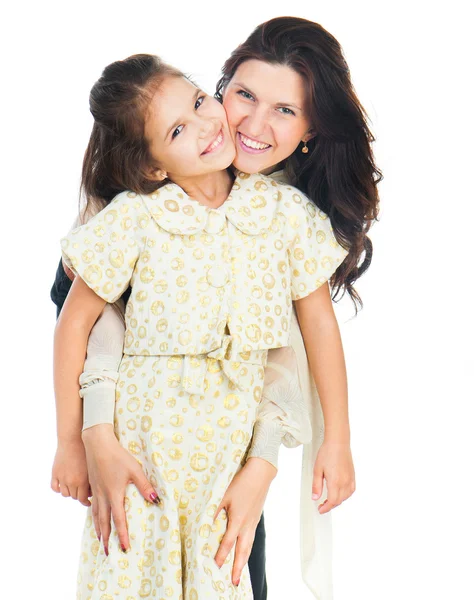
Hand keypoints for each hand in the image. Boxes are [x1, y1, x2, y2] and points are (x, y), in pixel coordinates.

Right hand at [51, 436, 90, 506]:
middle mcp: (71, 482)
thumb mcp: (92, 466)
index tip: (88, 502)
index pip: (83, 499)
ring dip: (69, 493)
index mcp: (82, 481)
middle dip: (79, 496)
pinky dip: (58, 488)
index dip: (86, 502)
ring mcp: (62, 478)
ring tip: (73, 489)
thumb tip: (92, 492)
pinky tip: (63, 486)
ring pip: (65, 494)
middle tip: (83, 493)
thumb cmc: (86, 450)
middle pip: (74, 497)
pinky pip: (55, 487)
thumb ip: (92, 480)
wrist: (73, 439)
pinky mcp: (55, 473)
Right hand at [82, 424, 159, 554]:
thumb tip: (155, 501)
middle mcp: (103, 497)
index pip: (119, 521)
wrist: (97, 444)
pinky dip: (94, 517)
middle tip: (108, 553)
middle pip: (104, 523)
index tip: (125, 548)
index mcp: (114, 495)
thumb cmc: (118, 456)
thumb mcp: (135, 470)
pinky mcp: (92, 487)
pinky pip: (92, 507)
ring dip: (99, 530)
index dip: (122, 535)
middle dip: (107, 539)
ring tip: (100, 541)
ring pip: (96, 516)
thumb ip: (144, 486)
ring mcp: (96, 492)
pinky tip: (95, 519)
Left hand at [213, 457, 276, 585]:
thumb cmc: (241, 482)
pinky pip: (251, 538)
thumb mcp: (223, 494)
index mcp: (238, 519)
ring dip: (243, 561)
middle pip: (242, 551)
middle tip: (234, 583)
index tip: (214, 568)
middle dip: (237, 568)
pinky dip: (247, 549)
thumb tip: (204, 523)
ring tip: (239, 573)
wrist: (261, 473)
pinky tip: (244, 551)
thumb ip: (214, 510)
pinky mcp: (256, 518)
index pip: (227, 543)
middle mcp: (247, 524)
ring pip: (248, 546)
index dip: (220, 556)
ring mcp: (253, 522)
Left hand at [312, 439, 354, 513]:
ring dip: (338, 500)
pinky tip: (340, 492)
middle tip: (322, 504)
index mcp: (335, 482)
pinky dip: (345, 495)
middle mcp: (344, 482)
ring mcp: (350, 479)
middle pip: (339, 501)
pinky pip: (351, 490)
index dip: (326, 508)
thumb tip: (315, 497)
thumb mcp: (317, 469)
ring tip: (329, 498)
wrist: (338, 442)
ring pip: (346, 497)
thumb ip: (316, 485)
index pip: (332, 501)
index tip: (320, 509)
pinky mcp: (353, 476)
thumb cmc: (327, 453)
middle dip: (330, 505)